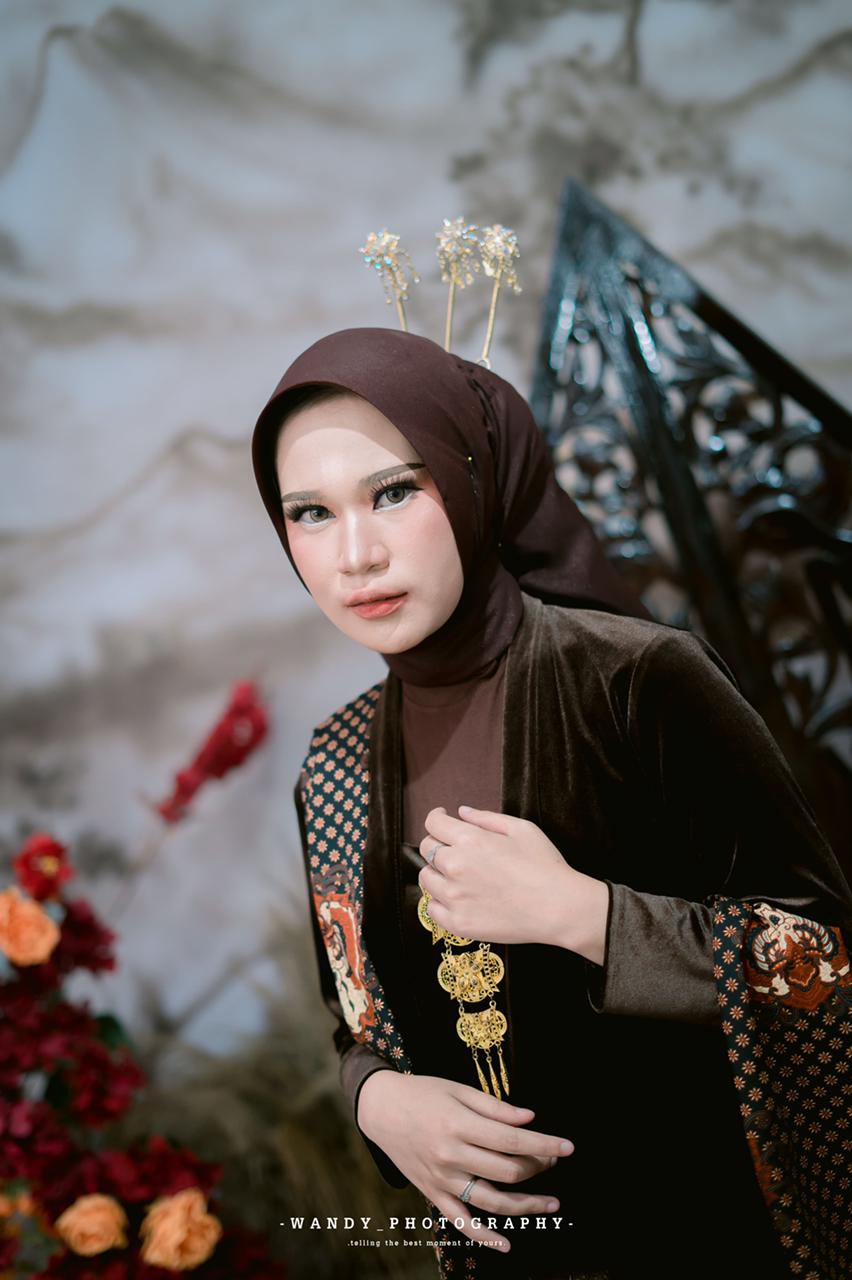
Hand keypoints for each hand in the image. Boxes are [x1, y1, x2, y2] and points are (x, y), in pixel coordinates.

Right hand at [357, 1070, 572, 1252]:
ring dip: (527, 1206)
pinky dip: (484, 1237)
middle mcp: (451, 1156)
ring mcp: (442, 1179)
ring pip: (492, 1202)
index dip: (545, 1145)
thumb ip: (495, 1108)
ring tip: (551, 1204)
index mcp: (460, 1125)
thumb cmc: (423, 1093)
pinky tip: (507, 1244)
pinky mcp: (433, 1194)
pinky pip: (461, 1223)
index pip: (513, 1141)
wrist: (381, 1109)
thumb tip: (530, 1120)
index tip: (568, 1147)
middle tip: (552, 1159)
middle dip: (538, 1167)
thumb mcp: (459, 1090)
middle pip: (508, 1171)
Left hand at [418, 806, 607, 961]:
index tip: (441, 818)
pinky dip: (439, 902)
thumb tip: (461, 812)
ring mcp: (455, 897)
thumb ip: (486, 818)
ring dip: (436, 872)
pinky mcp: (459, 923)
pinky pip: (432, 909)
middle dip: (438, 843)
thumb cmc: (544, 866)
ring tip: (456, 876)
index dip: (436, 818)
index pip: (433, 824)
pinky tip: (455, 898)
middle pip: (426, 849)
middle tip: (454, 849)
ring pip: (426, 878)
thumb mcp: (521, 829)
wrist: (558, 908)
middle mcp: (456, 867)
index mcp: (470, 840)